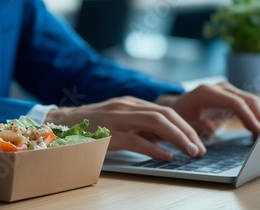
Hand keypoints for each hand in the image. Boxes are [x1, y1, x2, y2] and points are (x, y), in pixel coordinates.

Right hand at [45, 96, 206, 160]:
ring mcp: (116, 118)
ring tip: (191, 152)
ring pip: (155, 122)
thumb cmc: (88, 125)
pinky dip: (154, 148)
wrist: (58, 124)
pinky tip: (167, 157)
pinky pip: (136, 139)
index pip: (164, 110)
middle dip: (187, 131)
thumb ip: (137, 124)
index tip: (197, 139)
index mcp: (129, 103)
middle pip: (165, 114)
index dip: (185, 125)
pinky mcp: (107, 133)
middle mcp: (125, 106)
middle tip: (200, 148)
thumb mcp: (116, 119)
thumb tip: (165, 138)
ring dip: (178, 138)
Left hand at [156, 82, 259, 140]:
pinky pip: (247, 106)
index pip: (235, 102)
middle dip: (259, 118)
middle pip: (247, 100)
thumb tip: (210, 135)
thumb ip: (197, 130)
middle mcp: (218, 88)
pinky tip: (257, 132)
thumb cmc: (176, 117)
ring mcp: (226, 91)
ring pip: (250, 102)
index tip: (257, 132)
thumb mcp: (183, 125)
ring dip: (259, 118)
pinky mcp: (230, 98)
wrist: (174, 108)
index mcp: (206, 92)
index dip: (248, 117)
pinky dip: (254, 118)